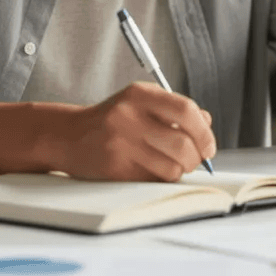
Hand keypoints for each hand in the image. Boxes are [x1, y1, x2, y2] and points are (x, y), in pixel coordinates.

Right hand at [55, 82, 215, 181]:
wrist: (67, 136)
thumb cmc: (110, 120)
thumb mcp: (139, 102)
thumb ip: (174, 109)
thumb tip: (207, 123)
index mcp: (139, 94)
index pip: (186, 110)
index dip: (204, 132)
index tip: (209, 146)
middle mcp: (129, 116)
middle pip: (183, 144)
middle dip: (196, 158)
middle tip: (194, 160)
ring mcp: (120, 143)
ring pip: (172, 168)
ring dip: (179, 171)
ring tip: (169, 164)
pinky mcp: (115, 168)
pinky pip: (154, 180)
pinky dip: (161, 179)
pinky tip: (151, 169)